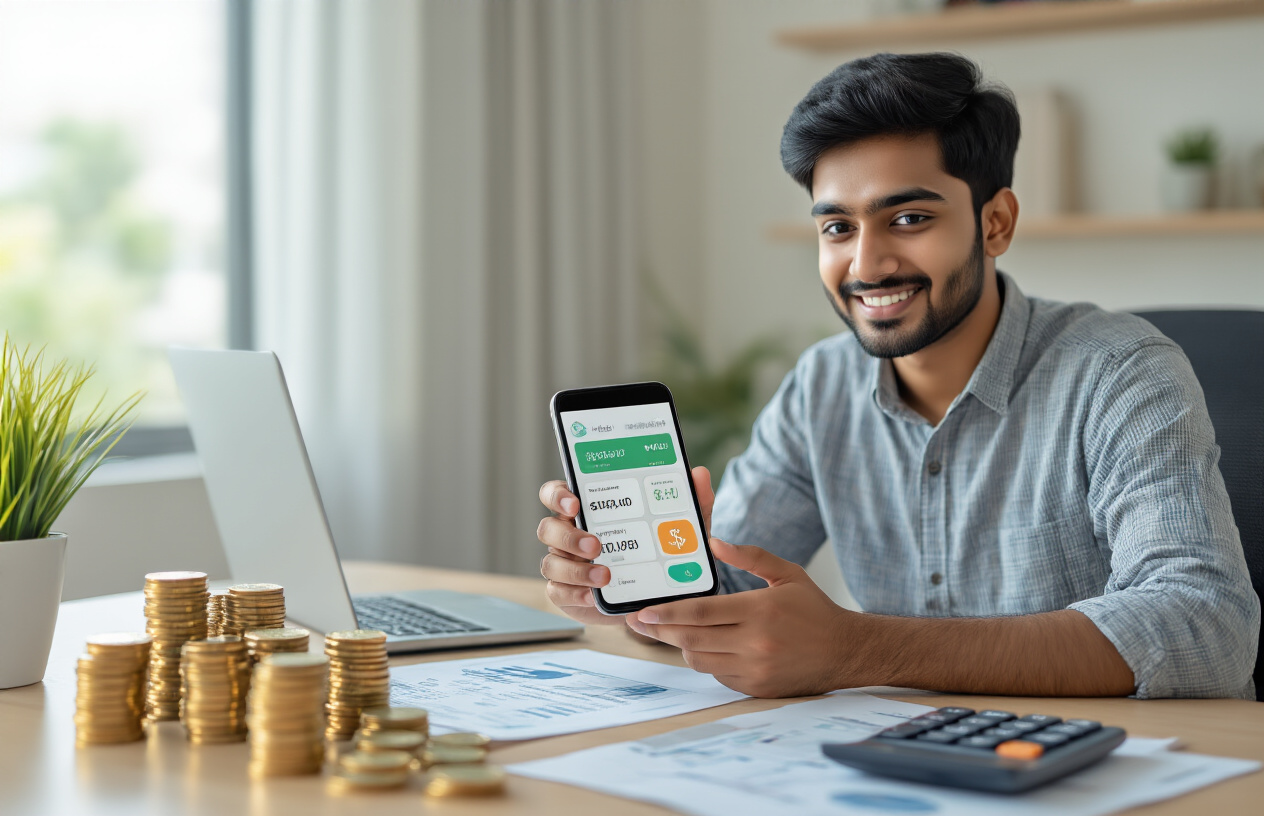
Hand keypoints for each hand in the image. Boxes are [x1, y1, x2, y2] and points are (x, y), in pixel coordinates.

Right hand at [536, 467, 715, 625]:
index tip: (575, 502)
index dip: (558, 495)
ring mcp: (564, 564)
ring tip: (604, 576)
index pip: (557, 494)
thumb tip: (699, 474)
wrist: (654, 595)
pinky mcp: (566, 593)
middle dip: (568, 536)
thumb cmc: (658, 550)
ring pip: (550, 563)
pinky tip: (595, 596)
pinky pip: (558, 592)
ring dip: (575, 569)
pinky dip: (576, 594)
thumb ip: (688, 502)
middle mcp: (568, 535)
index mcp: (586, 510)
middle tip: (596, 544)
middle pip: (548, 528)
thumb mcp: (678, 527)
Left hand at [626, 538, 849, 697]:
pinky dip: (704, 661)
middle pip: (692, 639)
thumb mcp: (787, 573)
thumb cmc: (813, 609)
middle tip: (638, 623)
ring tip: (666, 632)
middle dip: (660, 631)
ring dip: (680, 646)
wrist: (845, 652)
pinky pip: (716, 674)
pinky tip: (701, 647)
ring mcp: (754, 668)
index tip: (644, 611)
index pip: (701, 612)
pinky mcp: (756, 687)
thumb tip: (714, 542)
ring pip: (699, 660)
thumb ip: (750, 556)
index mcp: (759, 610)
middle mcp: (754, 642)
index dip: (668, 614)